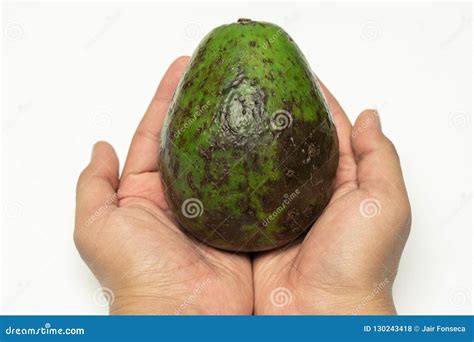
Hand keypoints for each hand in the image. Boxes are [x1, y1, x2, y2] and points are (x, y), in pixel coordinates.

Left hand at [74, 56, 252, 314]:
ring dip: (234, 127)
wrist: (183, 316)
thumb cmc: (138, 276)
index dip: (166, 100)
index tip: (183, 69)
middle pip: (193, 140)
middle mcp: (182, 198)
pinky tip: (270, 137)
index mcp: (147, 194)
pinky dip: (261, 162)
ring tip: (248, 94)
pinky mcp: (243, 222)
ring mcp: (215, 208)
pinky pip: (253, 184)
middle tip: (219, 72)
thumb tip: (100, 148)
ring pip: (225, 157)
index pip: (155, 134)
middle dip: (204, 104)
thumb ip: (93, 185)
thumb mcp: (97, 227)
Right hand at [253, 82, 410, 313]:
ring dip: (250, 138)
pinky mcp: (255, 224)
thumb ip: (379, 157)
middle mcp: (312, 192)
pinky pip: (240, 190)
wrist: (319, 313)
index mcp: (345, 181)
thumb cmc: (357, 264)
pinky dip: (231, 170)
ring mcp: (280, 207)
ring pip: (263, 162)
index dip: (315, 98)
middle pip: (292, 141)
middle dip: (277, 112)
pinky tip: (217, 151)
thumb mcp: (385, 203)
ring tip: (232, 108)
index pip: (329, 128)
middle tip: (256, 85)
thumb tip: (369, 116)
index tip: (294, 71)